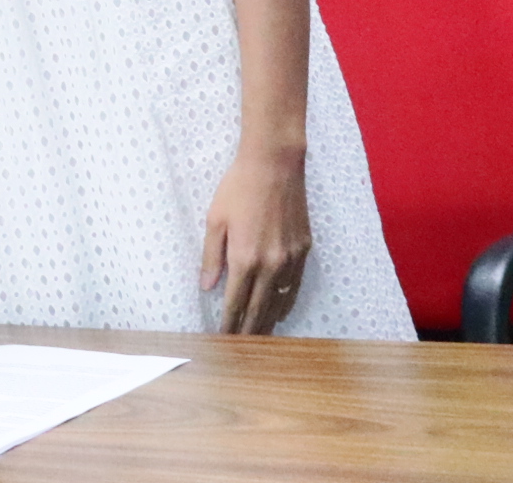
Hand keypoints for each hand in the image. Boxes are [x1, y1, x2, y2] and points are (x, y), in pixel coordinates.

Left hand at [200, 149, 311, 334]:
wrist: (275, 165)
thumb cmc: (238, 188)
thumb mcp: (215, 220)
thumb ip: (211, 257)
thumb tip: (207, 287)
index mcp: (244, 259)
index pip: (235, 303)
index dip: (228, 324)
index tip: (222, 340)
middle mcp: (270, 265)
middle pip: (258, 309)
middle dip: (248, 331)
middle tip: (240, 348)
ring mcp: (290, 259)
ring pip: (279, 301)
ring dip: (268, 321)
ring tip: (259, 336)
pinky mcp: (304, 250)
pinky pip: (294, 285)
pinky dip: (285, 301)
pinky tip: (279, 310)